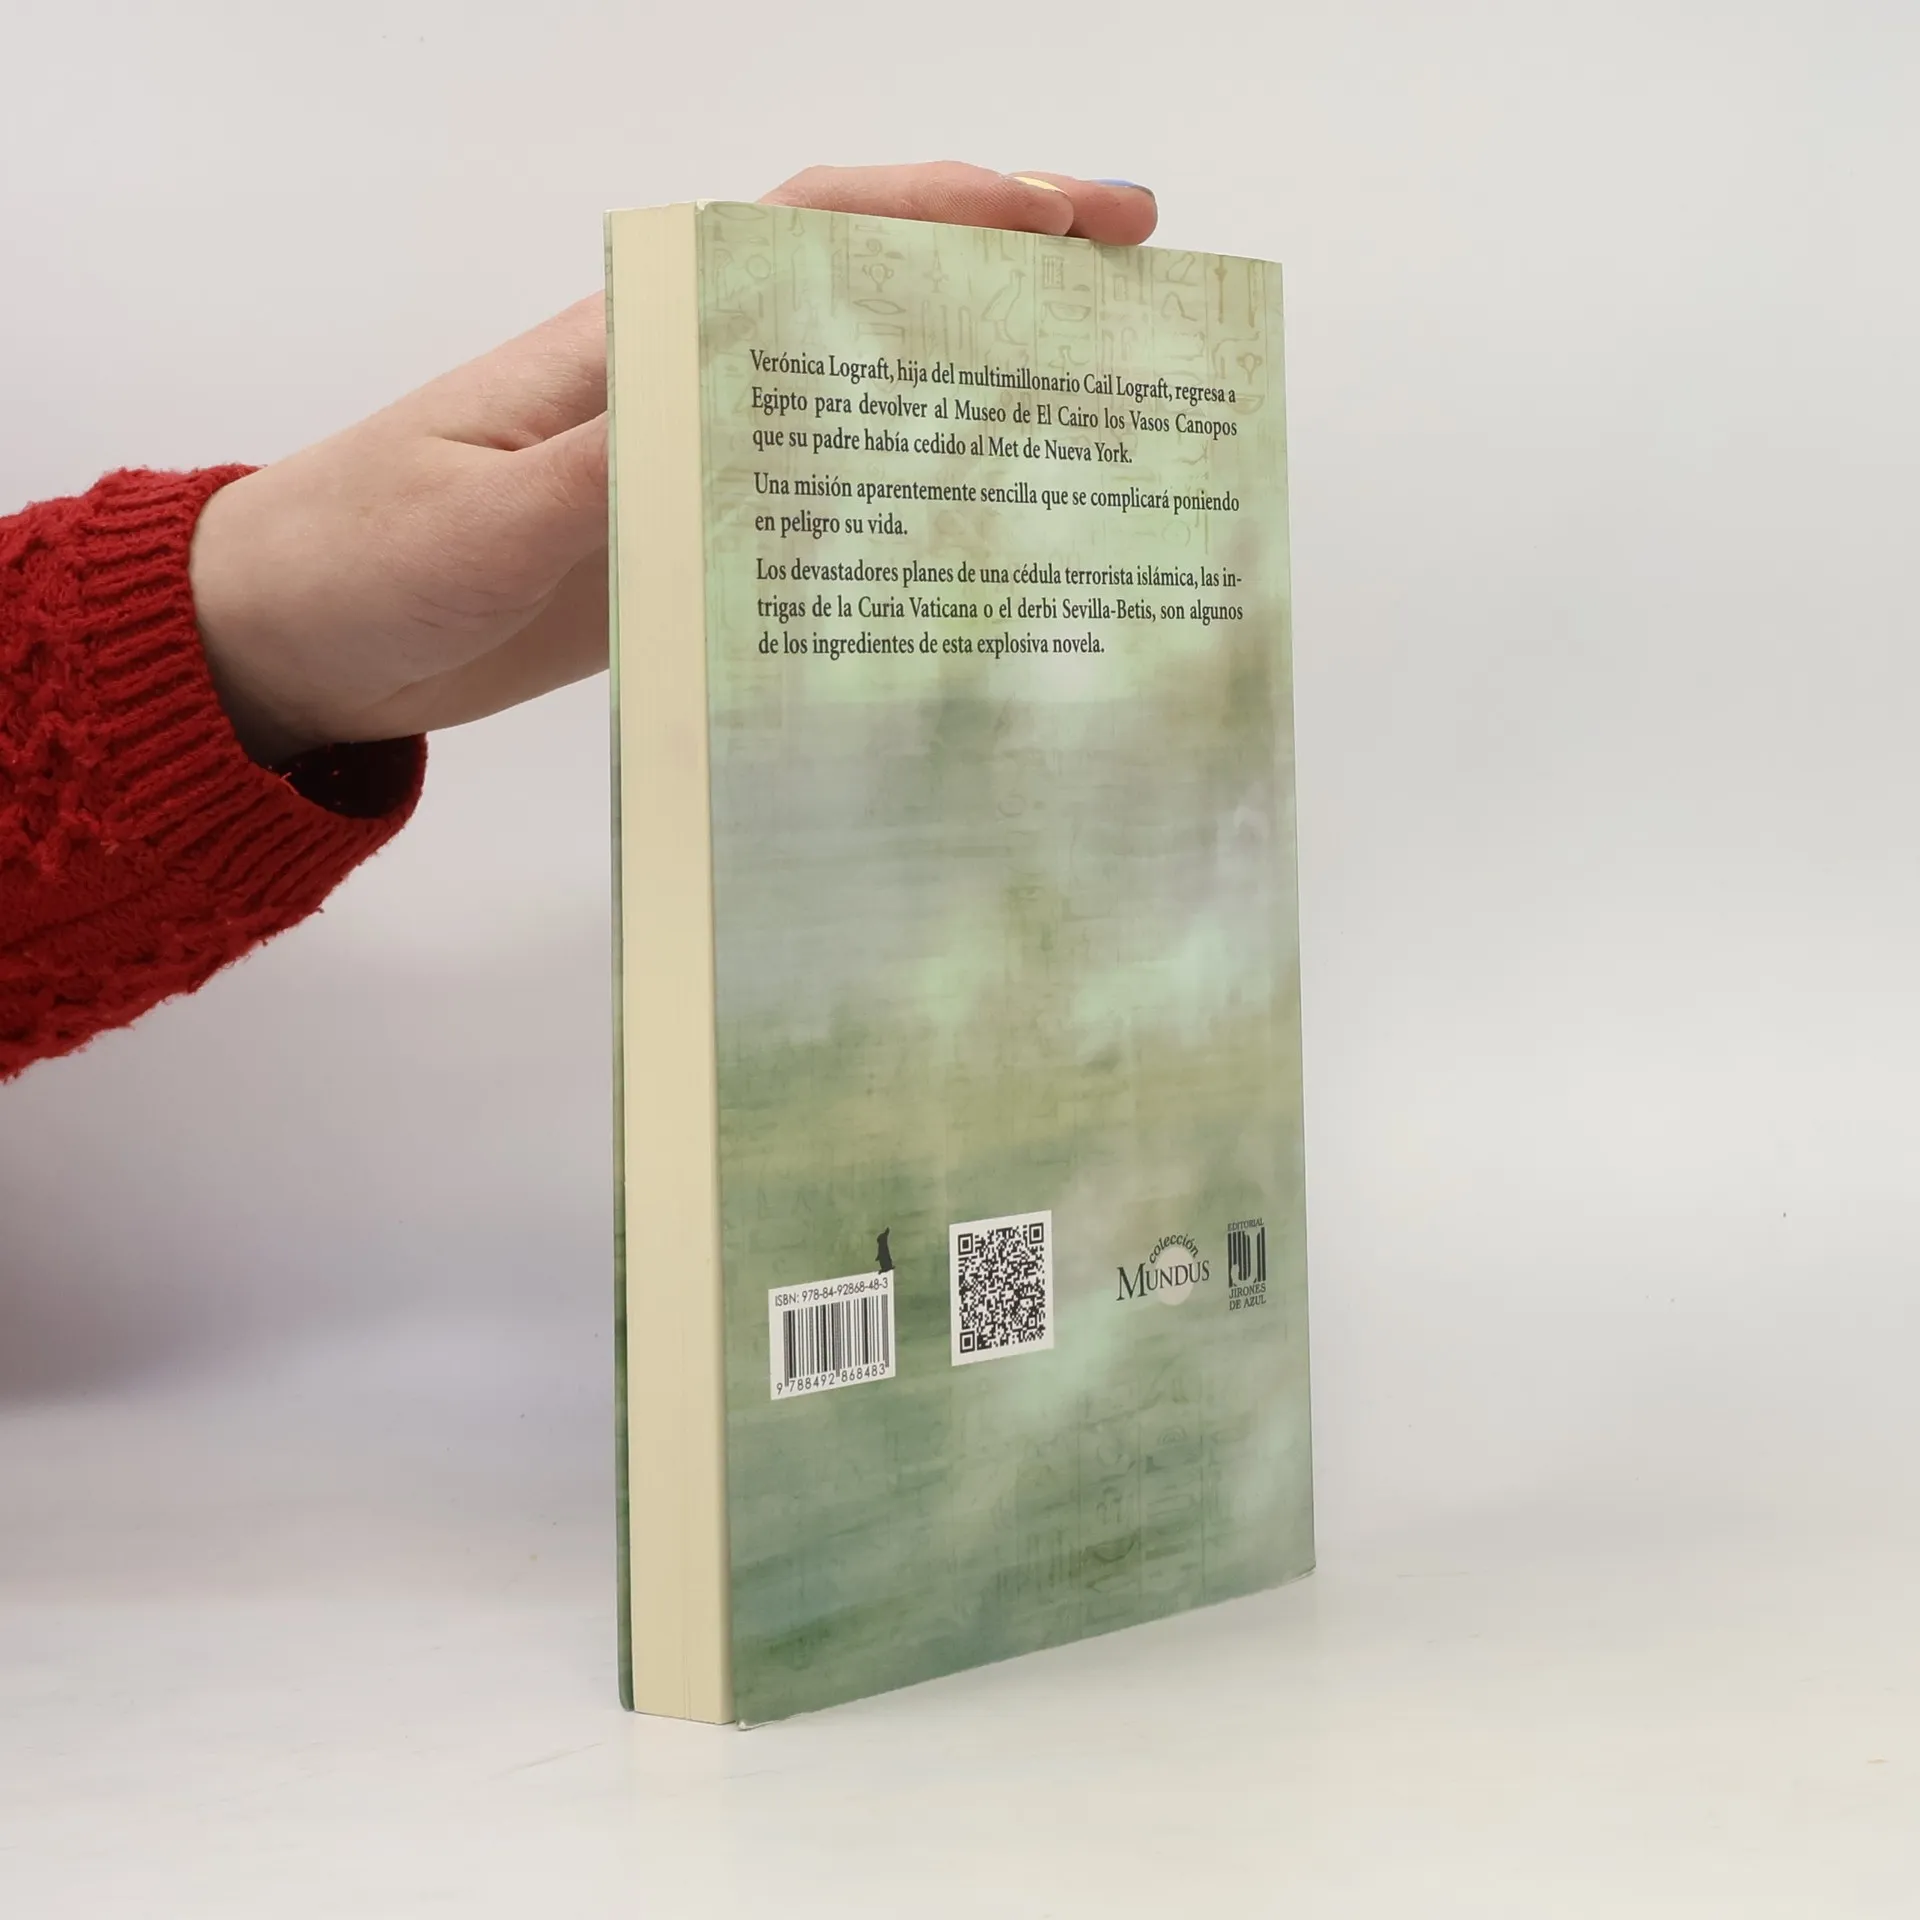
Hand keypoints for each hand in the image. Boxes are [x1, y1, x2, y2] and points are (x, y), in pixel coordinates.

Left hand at [189, 162, 1158, 762]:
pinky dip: (898, 509)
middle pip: (860, 306)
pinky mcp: (686, 555)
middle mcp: (681, 390)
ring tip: (1093, 403)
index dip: (941, 213)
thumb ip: (615, 468)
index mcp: (633, 344)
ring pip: (853, 409)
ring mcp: (692, 474)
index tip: (1066, 215)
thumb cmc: (365, 554)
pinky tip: (972, 538)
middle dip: (997, 276)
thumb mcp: (483, 516)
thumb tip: (760, 417)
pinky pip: (812, 516)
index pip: (806, 240)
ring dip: (968, 392)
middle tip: (1136, 285)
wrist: (298, 640)